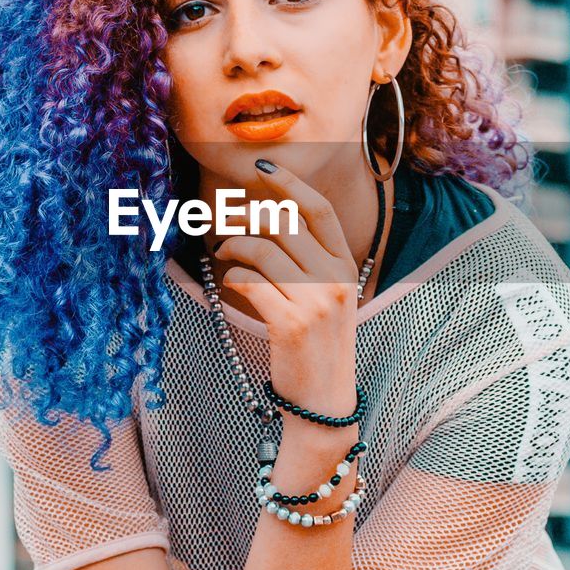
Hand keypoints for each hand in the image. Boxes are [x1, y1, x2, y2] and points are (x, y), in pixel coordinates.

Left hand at [211, 162, 358, 417]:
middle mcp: (335, 279)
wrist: (323, 402)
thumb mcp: (329, 298)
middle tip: (226, 224)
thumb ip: (311, 260)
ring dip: (233, 247)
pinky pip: (249, 282)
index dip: (290, 183)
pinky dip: (232, 276)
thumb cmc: (318, 346)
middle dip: (246, 216)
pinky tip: (230, 283)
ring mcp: (315, 301)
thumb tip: (270, 217)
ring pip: (262, 249)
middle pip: (284, 222)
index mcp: (346, 267)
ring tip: (223, 255)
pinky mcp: (290, 324)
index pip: (319, 210)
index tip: (262, 167)